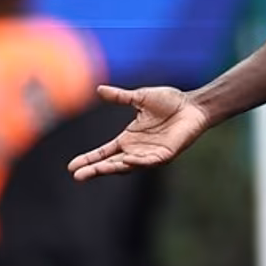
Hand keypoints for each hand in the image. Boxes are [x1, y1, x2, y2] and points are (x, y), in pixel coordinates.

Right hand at [67, 85, 209, 180]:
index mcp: (129, 139)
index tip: (71, 166)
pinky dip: (138, 162)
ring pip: (128, 166)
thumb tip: (99, 89)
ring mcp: (151, 154)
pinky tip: (126, 161)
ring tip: (94, 171)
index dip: (89, 159)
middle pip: (112, 163)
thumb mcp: (140, 98)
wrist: (193, 104)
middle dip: (95, 170)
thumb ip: (121, 97)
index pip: (104, 152)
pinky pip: (150, 162)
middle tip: (77, 176)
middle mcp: (137, 150)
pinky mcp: (166, 155)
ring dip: (112, 168)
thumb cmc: (170, 101)